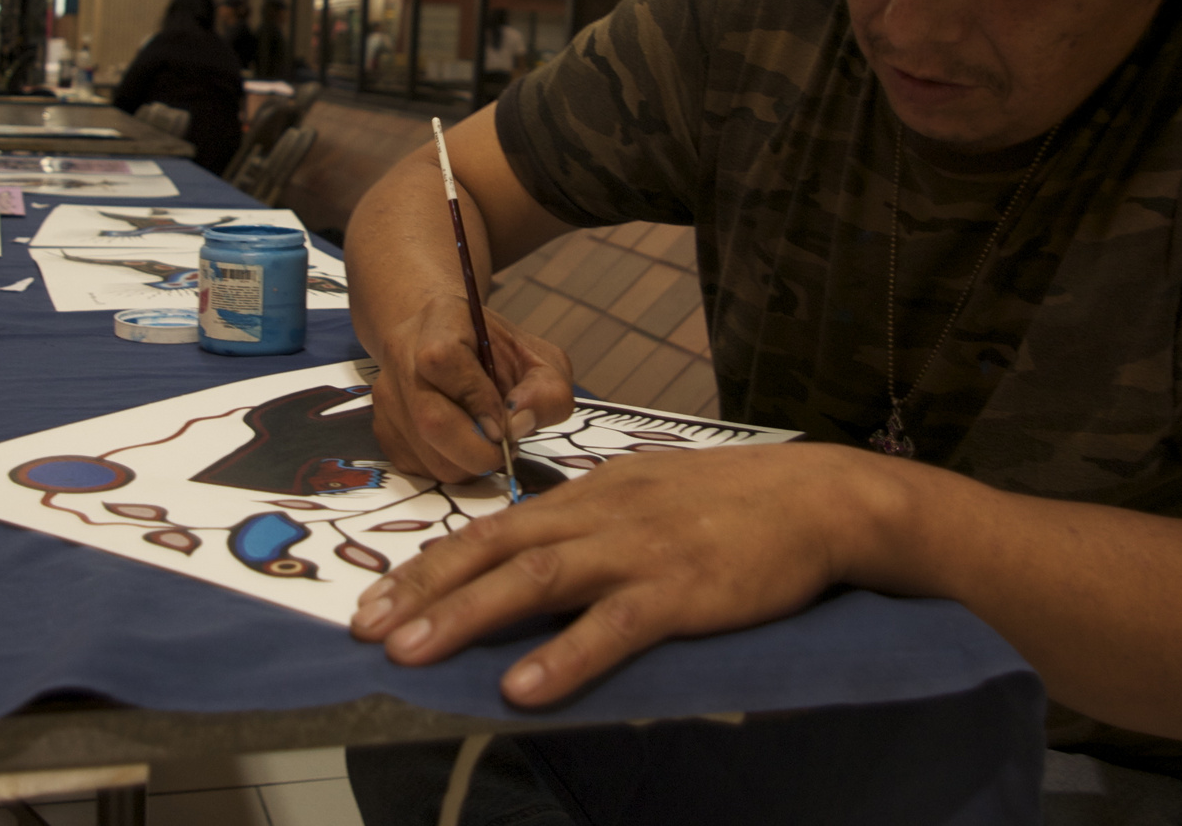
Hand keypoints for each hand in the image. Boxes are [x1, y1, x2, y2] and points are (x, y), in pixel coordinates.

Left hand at [350, 442, 883, 704]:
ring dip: (465, 617)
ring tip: (411, 653)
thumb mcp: (647, 493)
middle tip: (366, 629)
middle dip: (424, 589)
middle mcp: (600, 515)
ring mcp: (637, 551)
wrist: (816, 498)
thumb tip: (535, 550)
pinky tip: (520, 688)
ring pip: (534, 580)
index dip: (431, 564)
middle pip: (494, 549)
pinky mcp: (679, 591)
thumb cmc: (732, 502)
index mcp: (590, 494)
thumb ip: (591, 521)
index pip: (492, 528)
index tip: (377, 597)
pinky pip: (611, 627)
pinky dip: (562, 658)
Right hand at [369, 294, 574, 481]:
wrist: (451, 345)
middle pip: (428, 417)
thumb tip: (519, 425)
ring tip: (487, 445)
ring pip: (424, 451)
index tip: (505, 424)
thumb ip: (546, 392)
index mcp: (440, 319)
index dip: (477, 400)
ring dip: (466, 464)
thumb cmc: (500, 354)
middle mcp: (401, 352)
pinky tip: (465, 448)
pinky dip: (450, 468)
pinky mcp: (383, 427)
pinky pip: (417, 466)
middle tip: (503, 450)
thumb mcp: (542, 361)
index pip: (442, 359)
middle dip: (476, 450)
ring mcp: (386, 392)